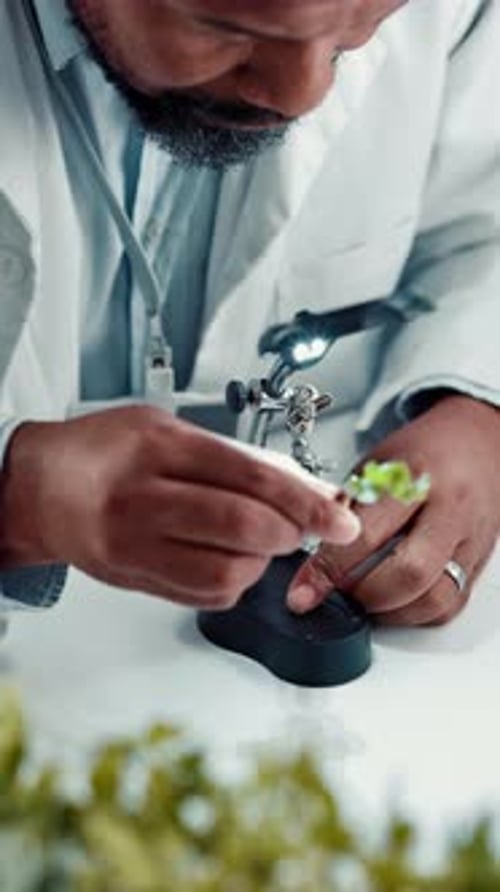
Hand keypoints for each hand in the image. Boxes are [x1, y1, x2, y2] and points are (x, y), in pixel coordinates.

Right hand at [0, 406, 359, 608]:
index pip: (250, 478)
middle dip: (292, 532)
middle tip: (303, 526)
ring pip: (228, 572)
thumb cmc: (101, 450)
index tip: (341, 518)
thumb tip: (301, 487)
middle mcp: (143, 500)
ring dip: (263, 560)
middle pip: (243, 530)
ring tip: (257, 539)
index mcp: (157, 449)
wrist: (39, 490)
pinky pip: (204, 595)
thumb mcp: (165, 427)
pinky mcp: (135, 581)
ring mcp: (135, 547)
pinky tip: (229, 557)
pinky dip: (234, 580)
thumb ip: (231, 456)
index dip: (306, 502)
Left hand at [288, 396, 499, 625]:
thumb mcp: (374, 464)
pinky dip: (414, 613)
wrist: (476, 443)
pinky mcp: (479, 563)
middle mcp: (450, 510)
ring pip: (433, 600)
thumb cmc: (423, 451)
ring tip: (363, 599)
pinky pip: (448, 606)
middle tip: (337, 593)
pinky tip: (393, 601)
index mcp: (415, 477)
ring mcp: (470, 540)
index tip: (302, 592)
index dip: (328, 570)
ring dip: (389, 611)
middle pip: (408, 574)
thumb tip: (310, 555)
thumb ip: (345, 508)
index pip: (367, 535)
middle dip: (363, 596)